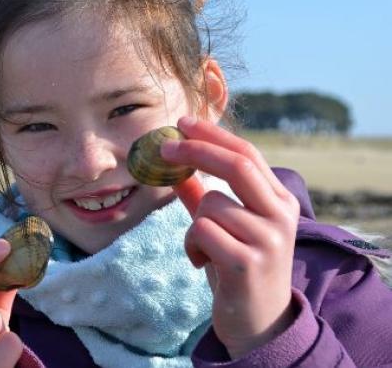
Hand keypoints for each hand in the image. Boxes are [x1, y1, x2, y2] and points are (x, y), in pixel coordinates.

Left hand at [161, 117, 299, 359]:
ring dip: (193, 224)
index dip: (213, 135)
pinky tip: (202, 263)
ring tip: (203, 248)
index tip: (183, 122)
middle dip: (197, 150)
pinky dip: (191, 245)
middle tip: (165, 146)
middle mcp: (281, 215)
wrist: (257, 323)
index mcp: (279, 201)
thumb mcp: (223, 226)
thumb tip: (175, 167)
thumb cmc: (238, 267)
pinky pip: (202, 232)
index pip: (247, 154)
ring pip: (210, 204)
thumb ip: (203, 196)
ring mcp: (268, 239)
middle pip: (237, 165)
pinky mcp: (248, 263)